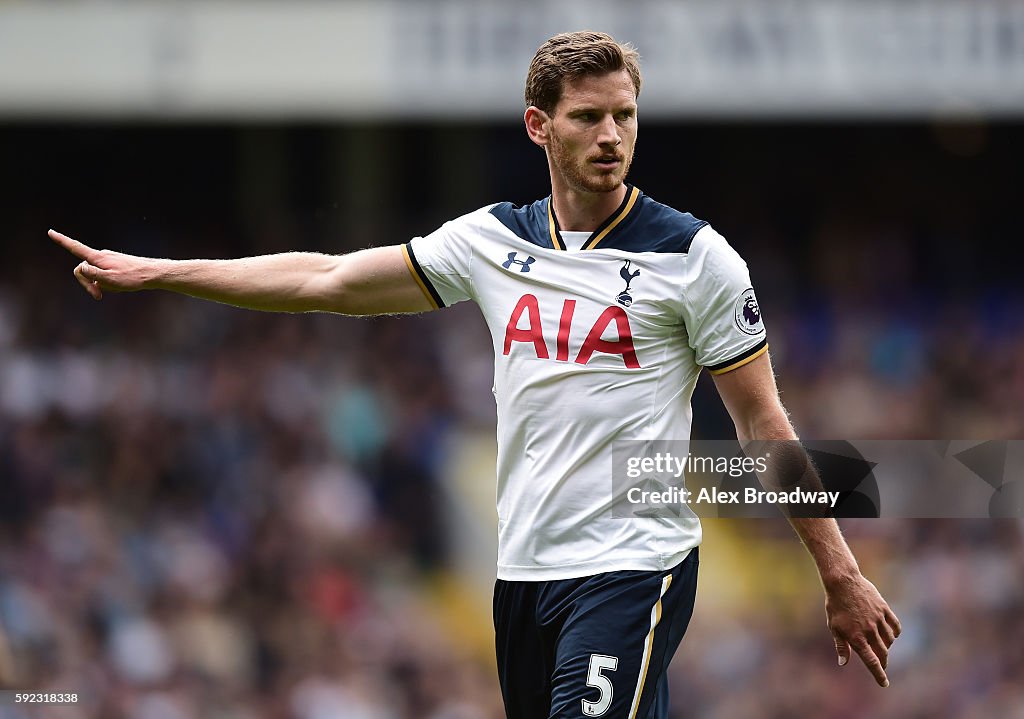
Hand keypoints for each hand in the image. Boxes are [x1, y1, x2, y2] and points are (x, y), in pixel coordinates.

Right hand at [49, 229, 156, 299]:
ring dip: (100, 285)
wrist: (152, 274)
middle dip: (87, 283)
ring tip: (117, 288)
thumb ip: (94, 275)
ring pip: (95, 275)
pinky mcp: (114, 265)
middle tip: (98, 296)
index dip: (62, 241)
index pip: (76, 247)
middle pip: (83, 269)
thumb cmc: (133, 278)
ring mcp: (108, 260)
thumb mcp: (111, 280)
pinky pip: (104, 276)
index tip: (50, 232)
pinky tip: (120, 286)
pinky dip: (108, 284)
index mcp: (98, 257)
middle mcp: (101, 256)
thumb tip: (81, 267)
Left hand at [825, 572, 900, 686]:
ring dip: (887, 647)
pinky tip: (891, 635)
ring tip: (881, 647)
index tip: (884, 683)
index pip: (871, 661)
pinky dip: (895, 633)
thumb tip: (843, 663)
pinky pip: (895, 625)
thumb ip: (841, 646)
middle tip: (881, 665)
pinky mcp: (884, 609)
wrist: (843, 582)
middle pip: (882, 653)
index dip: (878, 674)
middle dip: (883, 662)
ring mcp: (879, 619)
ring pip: (889, 640)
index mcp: (857, 637)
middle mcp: (870, 631)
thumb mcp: (834, 627)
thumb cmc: (835, 605)